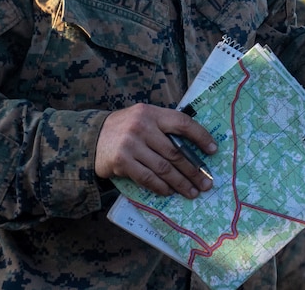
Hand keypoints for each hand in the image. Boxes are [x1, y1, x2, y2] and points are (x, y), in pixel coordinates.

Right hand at [95, 104, 216, 198]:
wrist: (90, 138)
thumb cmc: (125, 128)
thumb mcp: (144, 118)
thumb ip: (164, 127)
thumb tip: (195, 147)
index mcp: (152, 113)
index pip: (182, 123)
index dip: (200, 136)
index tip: (213, 150)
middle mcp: (142, 127)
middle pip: (175, 152)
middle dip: (193, 170)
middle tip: (206, 183)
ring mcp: (131, 145)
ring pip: (163, 168)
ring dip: (180, 183)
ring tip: (192, 192)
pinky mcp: (121, 161)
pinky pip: (147, 178)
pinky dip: (161, 187)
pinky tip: (170, 192)